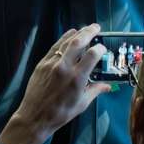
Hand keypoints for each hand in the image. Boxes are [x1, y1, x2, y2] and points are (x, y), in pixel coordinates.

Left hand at [0, 24, 109, 143]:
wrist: (35, 116)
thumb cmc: (61, 113)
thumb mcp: (81, 104)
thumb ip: (95, 91)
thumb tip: (108, 86)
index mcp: (76, 78)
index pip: (92, 56)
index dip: (100, 49)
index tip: (103, 48)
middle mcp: (64, 67)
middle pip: (78, 42)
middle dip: (89, 32)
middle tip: (96, 27)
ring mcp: (51, 64)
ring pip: (65, 42)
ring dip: (76, 33)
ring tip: (85, 29)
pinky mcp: (42, 63)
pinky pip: (54, 47)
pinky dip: (63, 39)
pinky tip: (69, 35)